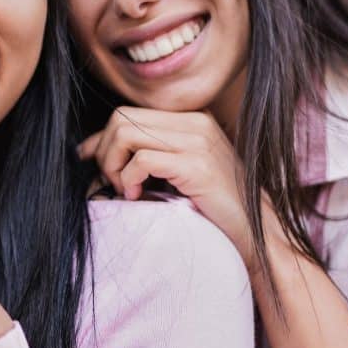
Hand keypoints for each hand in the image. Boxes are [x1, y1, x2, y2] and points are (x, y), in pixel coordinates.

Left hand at [78, 107, 255, 268]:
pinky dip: (130, 178)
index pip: (127, 113)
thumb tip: (93, 151)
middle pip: (121, 118)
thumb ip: (147, 154)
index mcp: (190, 120)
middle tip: (113, 182)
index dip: (101, 138)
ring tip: (126, 189)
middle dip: (104, 151)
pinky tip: (138, 197)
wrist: (259, 234)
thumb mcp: (178, 172)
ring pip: (125, 133)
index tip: (88, 159)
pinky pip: (142, 159)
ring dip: (114, 165)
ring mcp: (198, 141)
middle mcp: (195, 122)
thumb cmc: (214, 208)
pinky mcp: (198, 165)